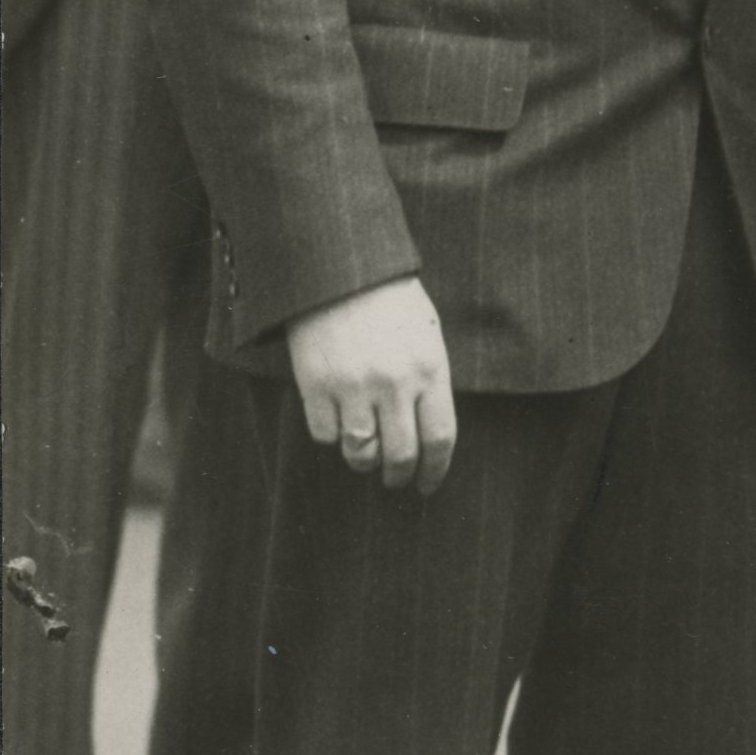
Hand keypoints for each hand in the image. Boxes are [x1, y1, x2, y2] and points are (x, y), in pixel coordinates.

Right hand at [285, 275, 456, 492]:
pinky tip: (336, 425)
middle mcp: (394, 383)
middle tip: (395, 480)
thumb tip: (427, 434)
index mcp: (430, 369)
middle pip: (401, 454)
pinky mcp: (316, 383)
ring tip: (365, 458)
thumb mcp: (427, 336)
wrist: (339, 269)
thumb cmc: (390, 301)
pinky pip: (324, 434)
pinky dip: (331, 438)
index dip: (435, 471)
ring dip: (364, 463)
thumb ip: (430, 382)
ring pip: (360, 452)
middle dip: (399, 476)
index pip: (439, 439)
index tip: (428, 485)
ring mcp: (353, 385)